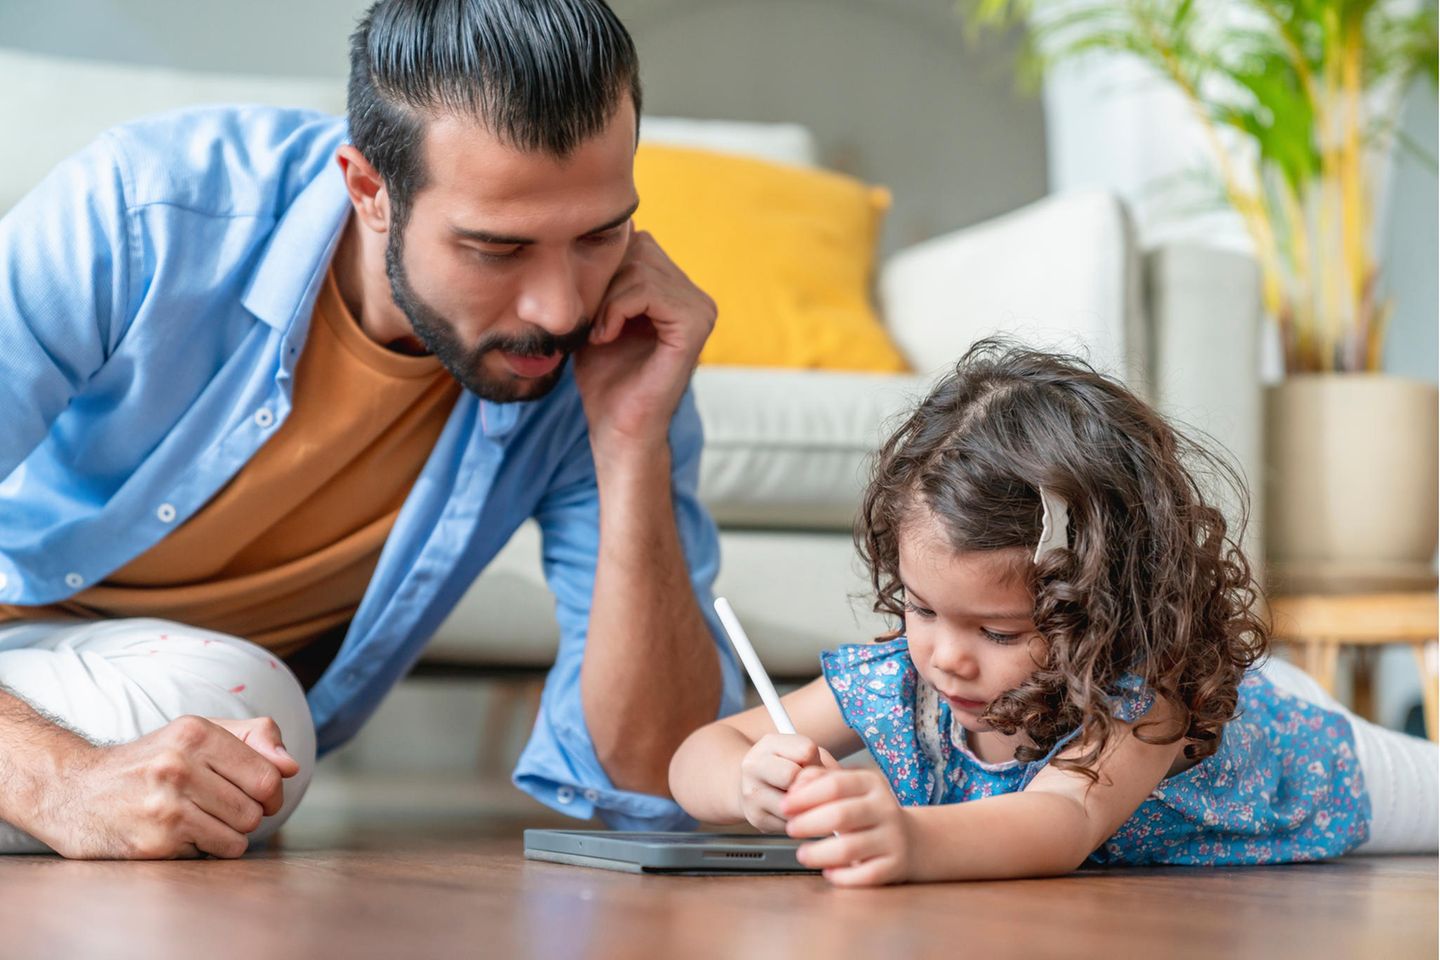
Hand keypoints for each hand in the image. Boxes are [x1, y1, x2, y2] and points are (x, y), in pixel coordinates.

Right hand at [29, 715, 299, 859]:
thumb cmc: (148, 761)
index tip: (258, 795)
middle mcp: (179, 766)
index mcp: (195, 733)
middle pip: (256, 810)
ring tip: (199, 820)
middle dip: (247, 815)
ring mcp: (164, 806)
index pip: (268, 775)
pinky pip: (212, 854)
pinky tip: (178, 834)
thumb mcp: (196, 733)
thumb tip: (291, 766)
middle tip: (221, 809)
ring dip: (227, 834)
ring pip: (239, 836)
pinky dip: (204, 849)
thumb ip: (253, 738)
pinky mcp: (154, 843)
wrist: (73, 791)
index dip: (272, 792)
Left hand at [573, 230, 715, 461]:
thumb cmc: (604, 379)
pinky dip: (617, 308)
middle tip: (593, 323)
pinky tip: (607, 336)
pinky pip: (648, 289)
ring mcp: (701, 309)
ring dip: (607, 298)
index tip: (590, 312)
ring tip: (600, 332)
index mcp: (678, 292)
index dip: (604, 268)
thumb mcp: (596, 314)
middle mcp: (696, 296)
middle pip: (640, 247)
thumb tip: (593, 231)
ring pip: (641, 265)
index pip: (638, 243)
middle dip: (606, 280)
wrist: (616, 428)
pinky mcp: (696, 324)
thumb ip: (602, 277)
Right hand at [738, 733, 837, 832]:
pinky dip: (798, 821)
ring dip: (806, 806)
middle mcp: (754, 766)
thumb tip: (843, 783)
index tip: (811, 766)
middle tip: (806, 786)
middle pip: (793, 776)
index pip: (806, 750)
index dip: (816, 761)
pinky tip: (792, 811)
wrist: (750, 785)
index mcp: (769, 744)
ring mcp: (752, 793)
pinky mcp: (757, 818)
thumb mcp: (803, 754)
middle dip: (808, 784)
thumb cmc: (784, 767)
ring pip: (795, 804)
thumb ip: (822, 762)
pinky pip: (791, 824)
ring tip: (801, 799)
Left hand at [782, 767, 912, 886]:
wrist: (912, 840)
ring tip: (802, 854)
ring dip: (819, 853)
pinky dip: (842, 876)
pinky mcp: (894, 866)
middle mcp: (885, 809)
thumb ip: (818, 780)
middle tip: (790, 829)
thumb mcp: (848, 788)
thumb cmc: (866, 812)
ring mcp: (892, 838)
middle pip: (841, 814)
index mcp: (871, 784)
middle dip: (809, 823)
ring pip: (850, 848)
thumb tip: (794, 787)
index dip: (805, 796)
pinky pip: (865, 874)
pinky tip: (829, 872)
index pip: (834, 785)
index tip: (784, 806)